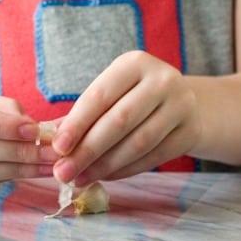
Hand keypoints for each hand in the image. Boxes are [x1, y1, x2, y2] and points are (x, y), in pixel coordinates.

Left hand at [51, 51, 200, 184]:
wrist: (182, 101)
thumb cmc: (133, 96)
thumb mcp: (110, 93)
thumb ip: (82, 115)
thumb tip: (49, 143)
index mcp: (135, 62)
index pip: (100, 95)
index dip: (77, 124)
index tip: (57, 148)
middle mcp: (163, 79)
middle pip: (120, 121)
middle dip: (88, 150)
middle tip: (63, 172)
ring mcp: (182, 105)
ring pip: (138, 142)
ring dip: (105, 165)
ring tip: (81, 178)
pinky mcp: (191, 131)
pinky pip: (154, 157)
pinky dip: (126, 170)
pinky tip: (106, 176)